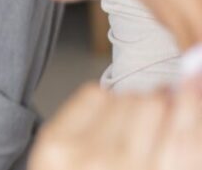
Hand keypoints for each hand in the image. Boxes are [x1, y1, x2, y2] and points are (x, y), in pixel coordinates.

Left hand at [29, 83, 201, 169]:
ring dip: (129, 107)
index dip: (192, 103)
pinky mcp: (56, 141)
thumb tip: (186, 93)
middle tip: (151, 119)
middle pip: (154, 106)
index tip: (192, 84)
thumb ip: (178, 147)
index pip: (186, 138)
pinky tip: (99, 128)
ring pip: (126, 98)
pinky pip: (94, 95)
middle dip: (158, 105)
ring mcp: (86, 157)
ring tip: (121, 133)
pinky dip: (102, 103)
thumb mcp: (154, 167)